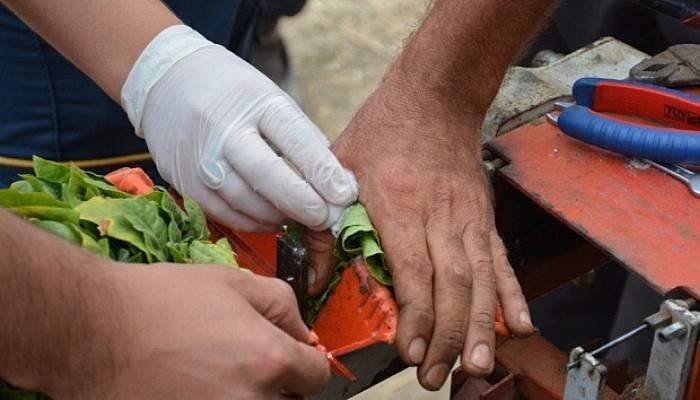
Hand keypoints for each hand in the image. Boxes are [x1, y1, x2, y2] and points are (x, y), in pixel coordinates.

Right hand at [52, 263, 329, 399]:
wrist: (95, 330)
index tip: (293, 356)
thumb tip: (303, 332)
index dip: (306, 361)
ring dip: (249, 394)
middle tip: (248, 361)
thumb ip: (282, 304)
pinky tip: (197, 387)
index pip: (316, 376)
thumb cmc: (160, 301)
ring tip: (217, 375)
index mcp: (269, 359)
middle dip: (279, 382)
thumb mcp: (233, 282)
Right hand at [121, 25, 356, 231]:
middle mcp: (225, 131)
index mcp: (256, 102)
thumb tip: (335, 182)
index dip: (323, 172)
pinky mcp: (185, 181)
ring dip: (281, 216)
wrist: (168, 81)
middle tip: (327, 219)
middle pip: (268, 176)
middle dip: (304, 203)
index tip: (345, 195)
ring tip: (302, 219)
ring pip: (246, 202)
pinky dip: (254, 222)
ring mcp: (201, 158)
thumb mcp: (271, 98)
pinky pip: (225, 213)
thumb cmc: (234, 93)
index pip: (296, 140)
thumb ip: (302, 139)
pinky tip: (273, 220)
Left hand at [326, 82, 533, 389]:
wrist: (435, 96)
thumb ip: (324, 226)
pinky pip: (502, 262)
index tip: (412, 351)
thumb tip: (315, 281)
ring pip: (482, 281)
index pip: (414, 273)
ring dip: (483, 327)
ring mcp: (470, 219)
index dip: (418, 317)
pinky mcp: (485, 218)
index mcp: (401, 208)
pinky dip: (511, 295)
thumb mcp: (339, 169)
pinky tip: (519, 324)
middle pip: (454, 286)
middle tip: (439, 377)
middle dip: (450, 337)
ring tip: (480, 367)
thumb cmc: (384, 131)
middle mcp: (442, 218)